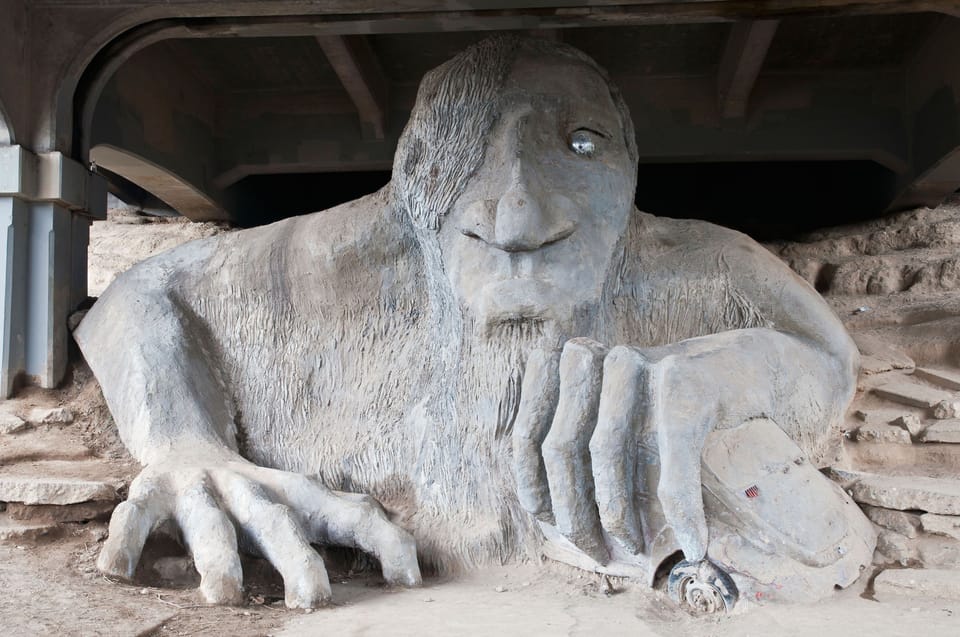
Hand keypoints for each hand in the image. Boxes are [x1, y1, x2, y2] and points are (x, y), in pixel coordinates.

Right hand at [97, 451, 420, 607]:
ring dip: (218, 557)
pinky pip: (135, 515)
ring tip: (222, 596)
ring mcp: (200, 490)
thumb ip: (346, 521)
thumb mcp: (304, 504)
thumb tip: (411, 553)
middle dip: (298, 560)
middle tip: (314, 601)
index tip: (407, 580)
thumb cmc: (259, 496)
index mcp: (297, 496)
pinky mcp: (151, 492)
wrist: (187, 445)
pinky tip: (116, 569)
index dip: (382, 543)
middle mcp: (252, 490)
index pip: (349, 516)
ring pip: (211, 524)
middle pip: (280, 524)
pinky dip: (126, 539)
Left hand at [513, 337, 720, 565]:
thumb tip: (555, 518)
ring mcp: (641, 368)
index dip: (533, 487)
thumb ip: (584, 451)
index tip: (552, 528)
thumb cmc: (680, 407)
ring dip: (619, 513)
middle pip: (561, 446)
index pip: (529, 434)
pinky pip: (672, 455)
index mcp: (574, 369)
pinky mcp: (686, 385)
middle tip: (597, 553)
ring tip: (637, 548)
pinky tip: (694, 542)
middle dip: (573, 512)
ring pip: (606, 450)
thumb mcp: (624, 421)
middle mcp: (598, 362)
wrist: (755, 366)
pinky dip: (683, 508)